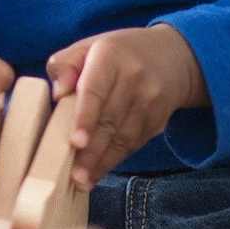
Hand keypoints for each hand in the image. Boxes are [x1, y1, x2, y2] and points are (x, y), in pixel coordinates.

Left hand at [46, 24, 209, 190]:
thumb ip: (64, 65)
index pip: (95, 90)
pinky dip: (114, 161)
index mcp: (110, 56)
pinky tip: (96, 173)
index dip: (85, 117)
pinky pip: (133, 144)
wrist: (172, 56)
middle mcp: (133, 78)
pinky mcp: (157, 119)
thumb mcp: (87, 47)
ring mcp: (149, 100)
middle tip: (72, 176)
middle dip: (90, 151)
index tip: (75, 142)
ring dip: (101, 162)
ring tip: (81, 180)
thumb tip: (58, 94)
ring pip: (122, 137)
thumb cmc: (116, 54)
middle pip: (109, 120)